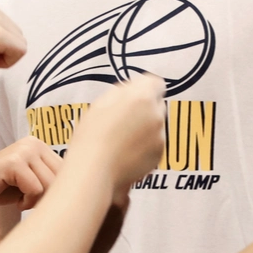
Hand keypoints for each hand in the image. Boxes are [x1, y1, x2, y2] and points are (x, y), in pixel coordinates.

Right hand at [0, 135, 62, 210]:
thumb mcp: (30, 181)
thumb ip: (50, 179)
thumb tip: (81, 190)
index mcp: (40, 145)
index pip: (68, 171)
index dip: (57, 191)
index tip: (41, 199)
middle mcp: (34, 143)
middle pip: (61, 178)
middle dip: (48, 197)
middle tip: (28, 201)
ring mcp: (24, 150)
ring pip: (50, 185)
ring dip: (36, 201)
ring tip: (20, 199)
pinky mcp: (14, 162)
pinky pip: (35, 190)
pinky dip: (26, 202)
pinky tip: (14, 200)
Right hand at [66, 76, 165, 191]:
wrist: (95, 168)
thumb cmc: (92, 134)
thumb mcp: (102, 101)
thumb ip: (124, 91)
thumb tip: (134, 89)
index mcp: (142, 96)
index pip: (156, 83)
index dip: (145, 89)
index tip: (133, 96)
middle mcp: (156, 114)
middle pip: (157, 104)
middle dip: (145, 108)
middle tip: (123, 119)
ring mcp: (160, 136)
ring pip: (156, 125)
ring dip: (145, 128)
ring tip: (122, 139)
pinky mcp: (159, 155)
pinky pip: (155, 144)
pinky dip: (146, 145)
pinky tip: (126, 151)